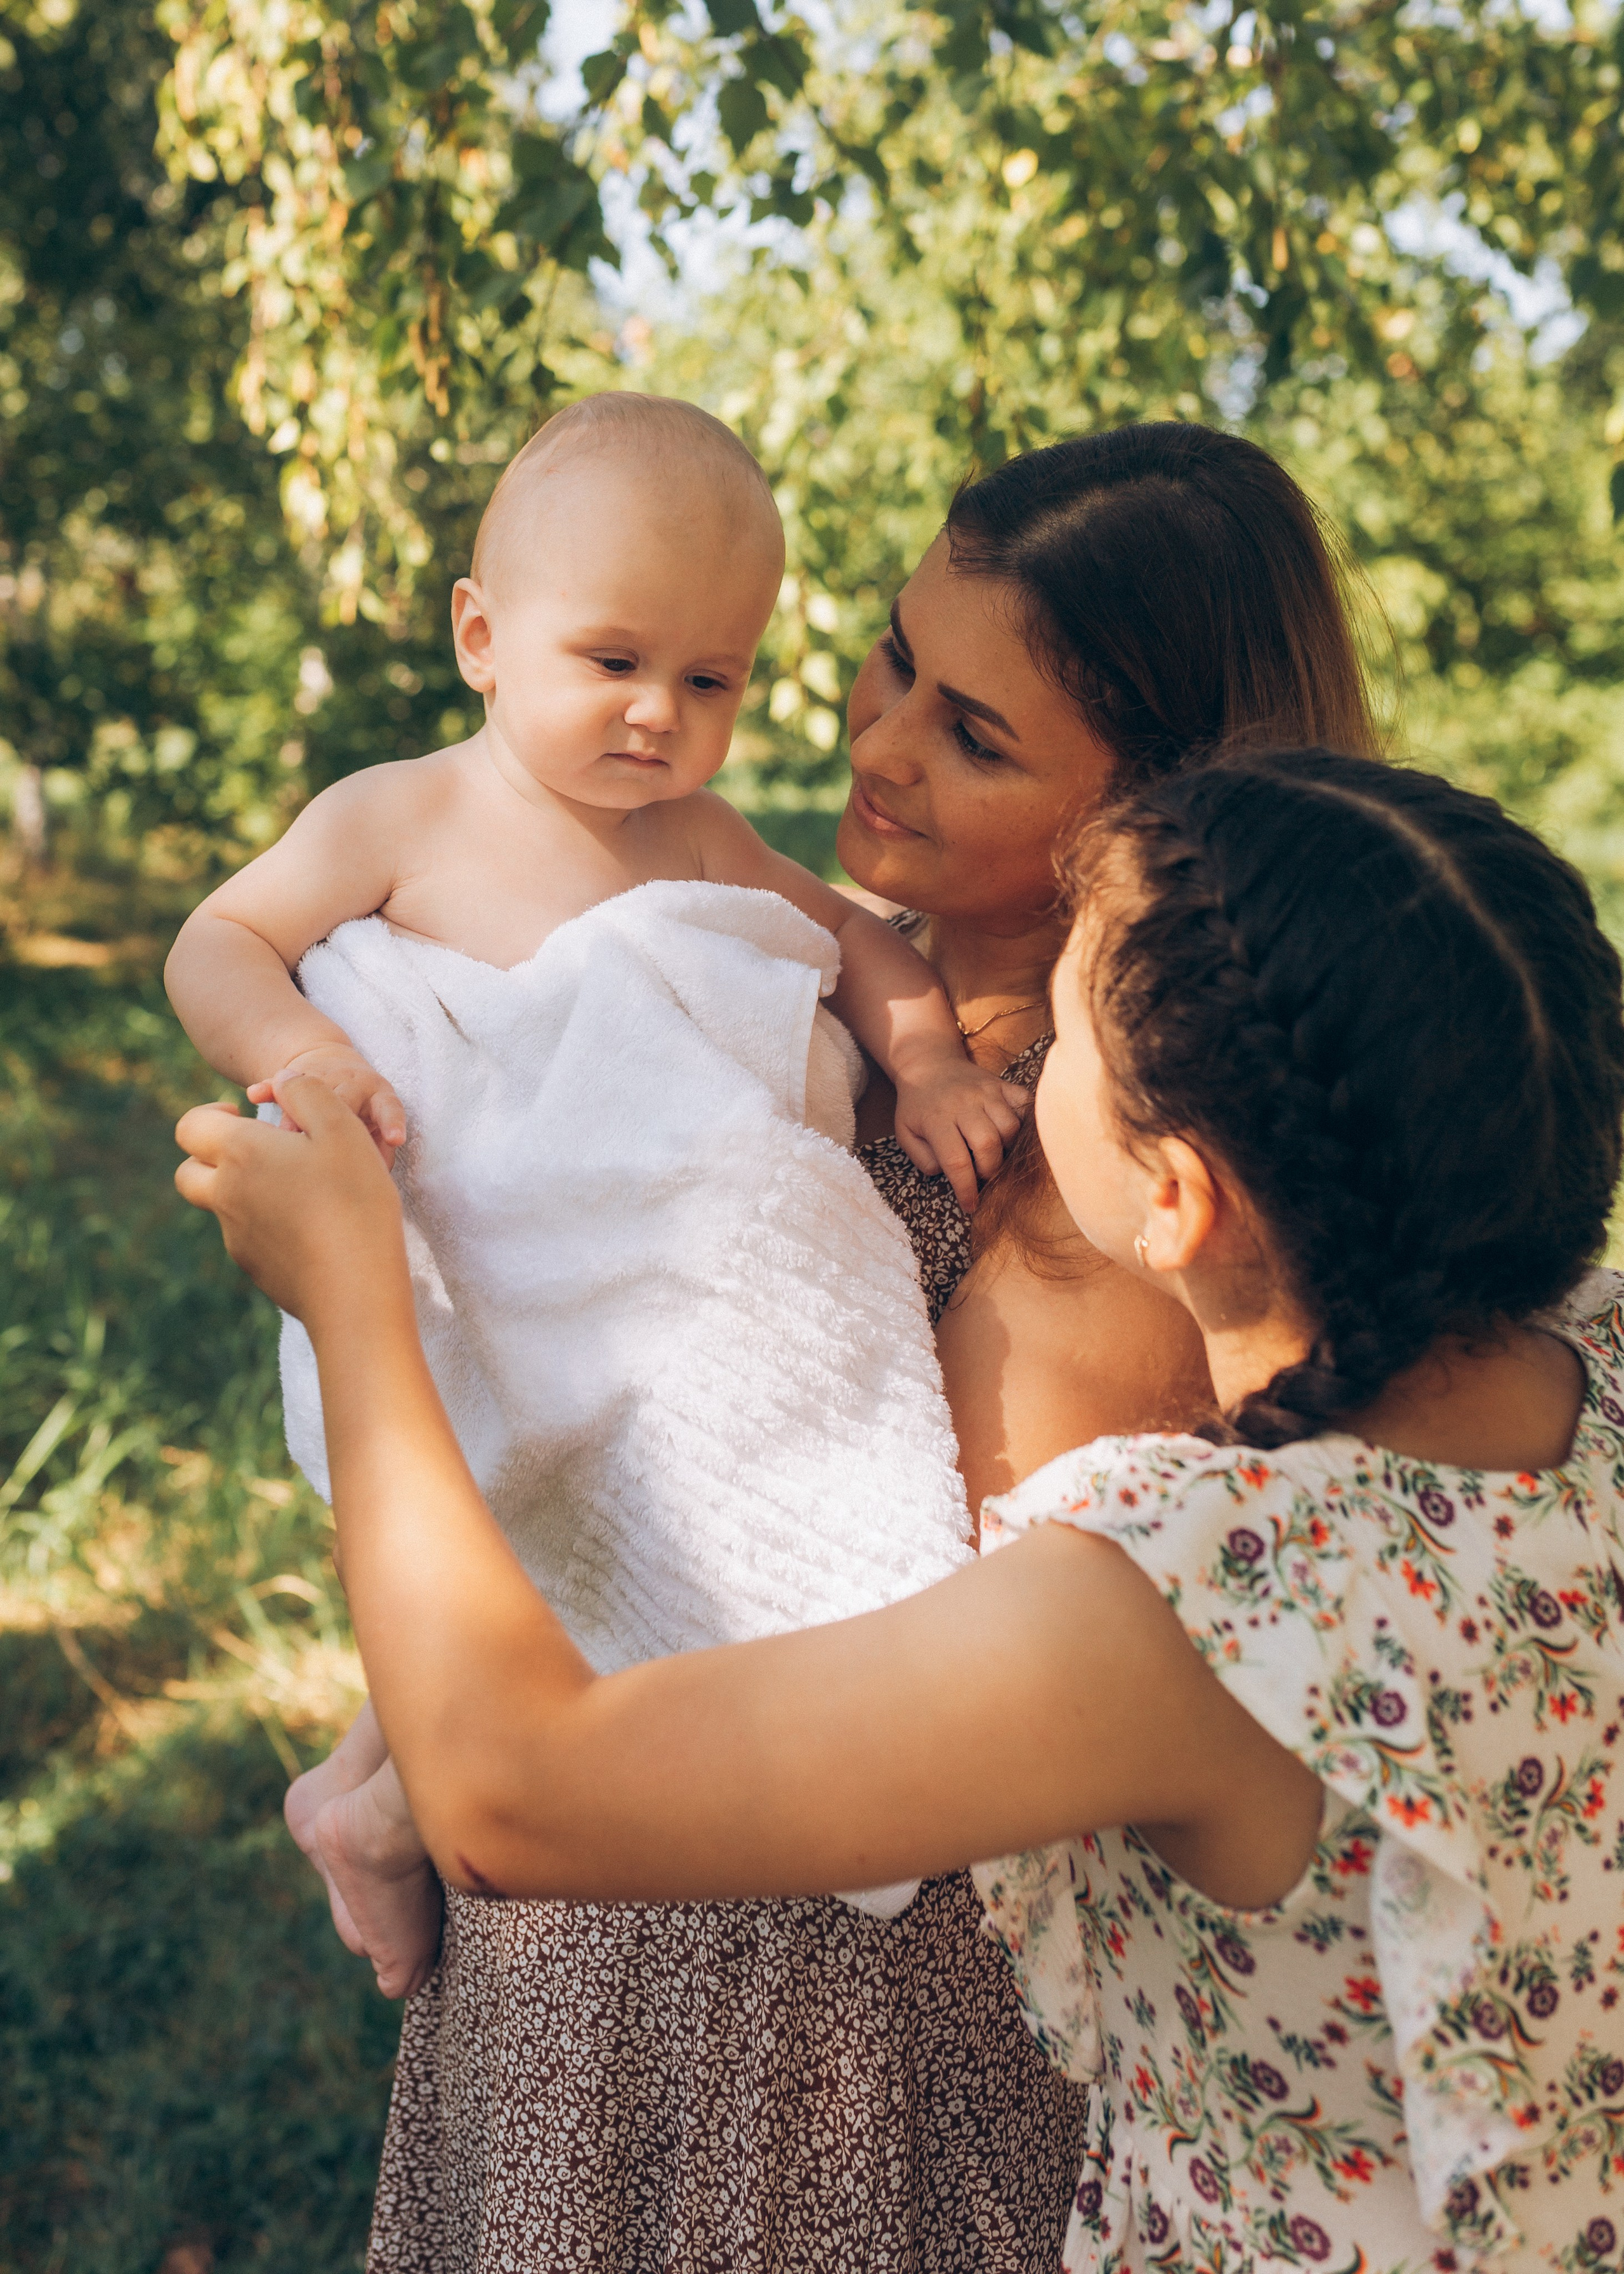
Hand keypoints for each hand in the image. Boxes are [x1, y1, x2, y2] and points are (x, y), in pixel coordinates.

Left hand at [174, 1076, 407, 1326]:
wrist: (353, 1292)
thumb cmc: (352, 1204)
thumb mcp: (343, 1130)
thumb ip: (309, 1093)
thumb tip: (285, 1082)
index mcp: (240, 1154)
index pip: (189, 1126)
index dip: (209, 1114)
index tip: (241, 1114)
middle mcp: (225, 1196)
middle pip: (187, 1172)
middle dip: (209, 1156)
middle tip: (254, 1152)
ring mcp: (236, 1238)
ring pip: (220, 1206)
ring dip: (242, 1191)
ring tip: (297, 1190)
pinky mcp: (255, 1269)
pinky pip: (247, 1238)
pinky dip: (266, 1225)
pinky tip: (311, 1228)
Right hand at [246, 1044, 405, 1167]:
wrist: (332, 1063)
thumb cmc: (358, 1112)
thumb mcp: (375, 1125)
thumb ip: (376, 1152)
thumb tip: (372, 1185)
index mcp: (378, 1097)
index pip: (389, 1108)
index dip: (392, 1122)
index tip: (395, 1139)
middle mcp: (355, 1083)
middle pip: (346, 1099)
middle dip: (334, 1121)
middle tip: (321, 1147)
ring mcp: (326, 1076)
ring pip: (312, 1091)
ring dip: (298, 1111)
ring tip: (286, 1133)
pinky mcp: (296, 1074)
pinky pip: (280, 1080)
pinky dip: (268, 1087)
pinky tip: (254, 1095)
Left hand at [892, 1054, 1029, 1213]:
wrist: (929, 1065)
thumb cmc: (917, 1106)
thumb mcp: (905, 1134)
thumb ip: (923, 1159)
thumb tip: (950, 1174)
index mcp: (936, 1119)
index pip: (956, 1161)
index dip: (966, 1189)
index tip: (970, 1205)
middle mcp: (964, 1103)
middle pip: (988, 1144)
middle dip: (989, 1170)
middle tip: (981, 1175)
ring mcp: (987, 1091)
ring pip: (1010, 1127)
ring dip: (1006, 1148)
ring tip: (992, 1152)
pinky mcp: (1003, 1084)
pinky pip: (1024, 1104)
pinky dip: (1024, 1122)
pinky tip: (1011, 1132)